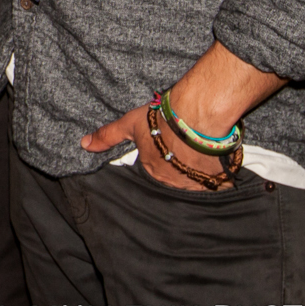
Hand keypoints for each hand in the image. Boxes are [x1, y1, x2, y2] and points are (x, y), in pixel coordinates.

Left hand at [81, 103, 228, 190]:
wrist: (197, 118)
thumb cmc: (163, 119)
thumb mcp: (130, 124)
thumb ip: (108, 136)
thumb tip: (84, 145)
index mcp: (152, 172)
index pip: (155, 173)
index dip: (162, 162)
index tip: (169, 154)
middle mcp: (173, 183)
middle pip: (176, 181)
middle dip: (179, 171)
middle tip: (186, 154)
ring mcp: (196, 185)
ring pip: (197, 185)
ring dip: (199, 176)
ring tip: (202, 159)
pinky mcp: (218, 183)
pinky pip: (219, 187)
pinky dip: (220, 181)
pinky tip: (220, 169)